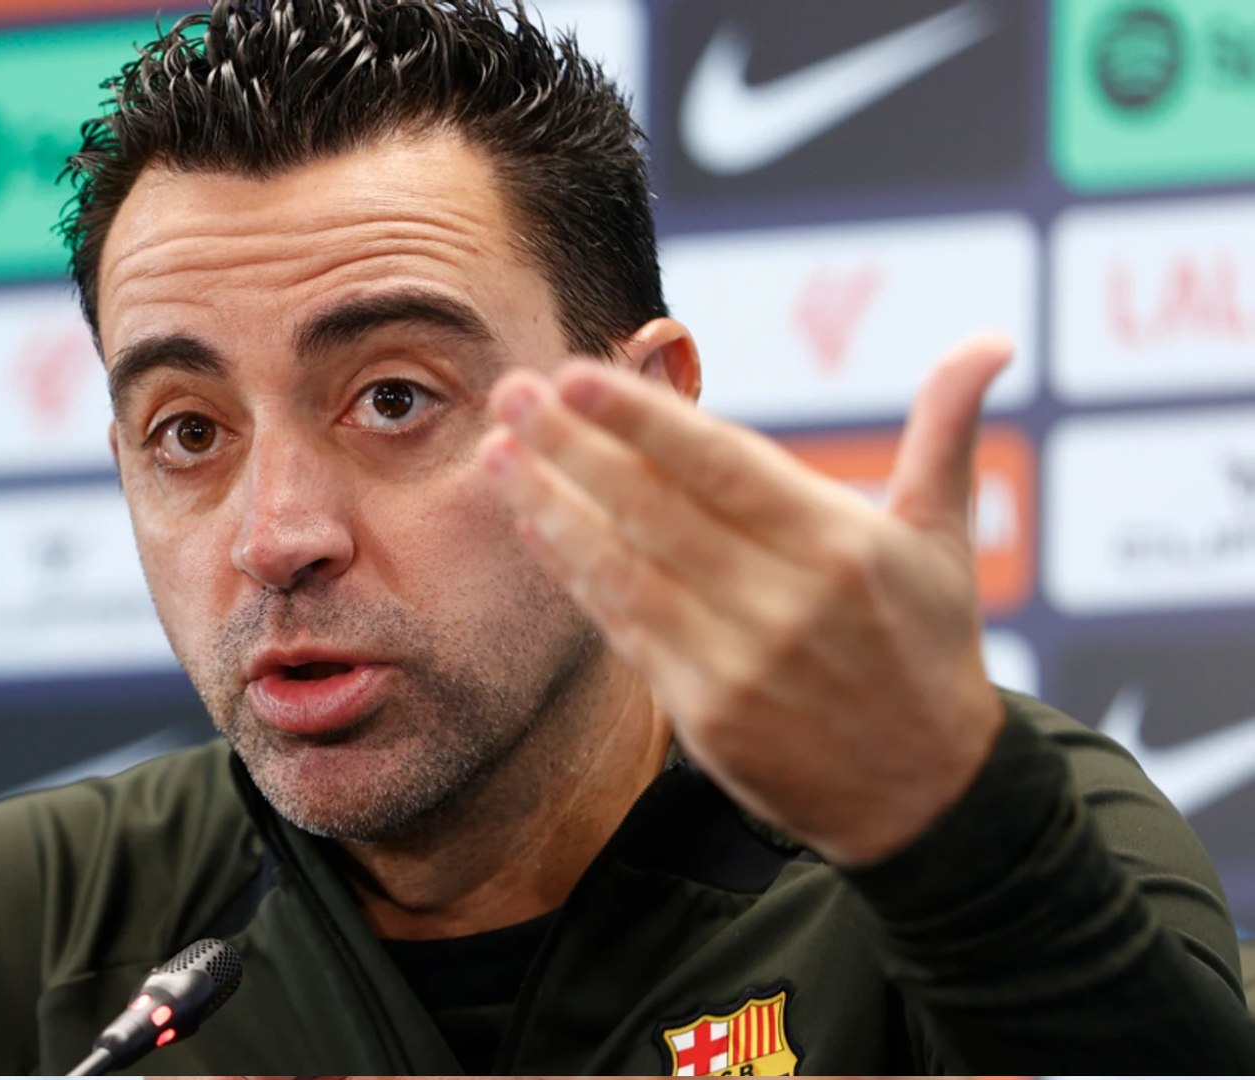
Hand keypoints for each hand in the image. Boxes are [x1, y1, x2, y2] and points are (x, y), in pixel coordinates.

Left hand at [479, 333, 1013, 865]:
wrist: (925, 799)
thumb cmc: (927, 649)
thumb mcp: (944, 540)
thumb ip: (946, 432)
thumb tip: (991, 340)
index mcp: (840, 545)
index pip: (720, 465)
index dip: (641, 420)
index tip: (574, 374)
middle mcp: (785, 602)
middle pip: (654, 511)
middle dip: (571, 447)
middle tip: (510, 391)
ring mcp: (737, 663)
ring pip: (623, 570)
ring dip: (550, 507)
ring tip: (495, 453)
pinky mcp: (702, 715)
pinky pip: (622, 629)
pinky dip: (575, 574)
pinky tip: (534, 525)